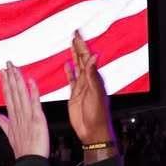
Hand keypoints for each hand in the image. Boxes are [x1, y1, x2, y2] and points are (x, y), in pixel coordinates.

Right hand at [0, 61, 49, 159]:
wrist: (30, 163)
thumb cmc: (23, 151)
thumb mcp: (11, 136)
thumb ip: (3, 123)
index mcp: (13, 118)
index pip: (8, 96)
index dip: (6, 84)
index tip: (3, 72)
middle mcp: (19, 115)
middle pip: (13, 93)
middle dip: (10, 77)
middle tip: (7, 63)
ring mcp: (27, 117)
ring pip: (21, 95)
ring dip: (18, 81)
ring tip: (15, 68)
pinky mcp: (37, 120)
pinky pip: (35, 104)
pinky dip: (33, 92)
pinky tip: (31, 81)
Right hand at [66, 30, 114, 145]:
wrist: (92, 131)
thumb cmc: (97, 115)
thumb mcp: (95, 93)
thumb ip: (93, 74)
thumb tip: (94, 56)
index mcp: (94, 78)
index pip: (87, 57)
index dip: (82, 45)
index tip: (77, 33)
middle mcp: (88, 80)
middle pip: (82, 59)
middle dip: (78, 46)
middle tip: (74, 34)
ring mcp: (81, 87)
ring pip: (77, 67)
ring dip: (74, 55)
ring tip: (71, 44)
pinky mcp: (75, 95)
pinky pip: (71, 80)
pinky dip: (69, 71)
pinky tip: (67, 64)